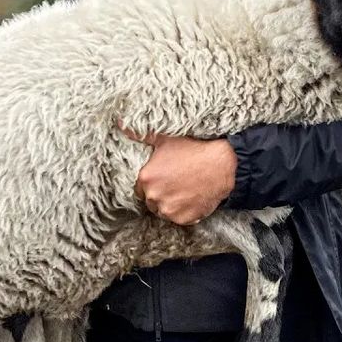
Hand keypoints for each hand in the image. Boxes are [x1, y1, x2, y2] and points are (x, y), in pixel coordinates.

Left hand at [119, 120, 236, 225]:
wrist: (222, 164)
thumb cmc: (194, 149)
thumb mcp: (165, 139)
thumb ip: (141, 135)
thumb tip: (119, 123)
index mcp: (146, 178)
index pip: (140, 189)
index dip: (152, 183)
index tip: (164, 178)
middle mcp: (154, 196)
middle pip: (151, 201)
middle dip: (161, 194)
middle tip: (177, 183)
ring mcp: (170, 210)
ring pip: (165, 211)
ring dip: (172, 204)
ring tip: (185, 190)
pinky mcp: (184, 219)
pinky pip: (180, 219)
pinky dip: (185, 212)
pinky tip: (193, 198)